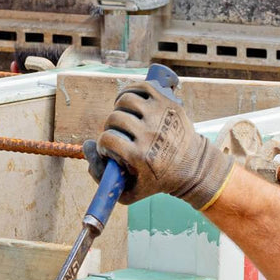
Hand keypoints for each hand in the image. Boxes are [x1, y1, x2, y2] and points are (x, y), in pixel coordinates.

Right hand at [83, 79, 233, 207]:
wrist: (192, 167)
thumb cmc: (155, 181)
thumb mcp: (127, 192)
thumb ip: (100, 175)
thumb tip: (88, 145)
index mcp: (139, 156)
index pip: (107, 139)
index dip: (104, 144)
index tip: (110, 150)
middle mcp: (150, 133)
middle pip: (114, 118)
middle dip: (110, 126)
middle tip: (118, 134)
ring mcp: (159, 115)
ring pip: (125, 99)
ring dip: (119, 108)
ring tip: (123, 117)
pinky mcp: (167, 102)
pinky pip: (141, 87)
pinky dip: (131, 92)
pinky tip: (130, 103)